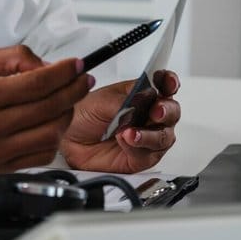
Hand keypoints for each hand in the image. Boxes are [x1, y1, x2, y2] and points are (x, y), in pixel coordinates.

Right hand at [0, 46, 93, 172]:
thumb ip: (13, 57)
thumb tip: (47, 66)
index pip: (38, 83)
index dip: (65, 72)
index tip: (77, 66)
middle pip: (50, 107)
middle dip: (74, 90)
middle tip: (82, 80)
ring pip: (51, 133)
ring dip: (67, 114)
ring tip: (66, 101)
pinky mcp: (0, 167)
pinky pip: (42, 155)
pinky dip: (54, 138)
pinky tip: (50, 123)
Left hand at [59, 71, 180, 172]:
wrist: (69, 139)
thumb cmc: (84, 115)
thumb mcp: (101, 101)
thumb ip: (123, 101)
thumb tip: (138, 104)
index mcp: (142, 95)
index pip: (164, 85)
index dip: (170, 82)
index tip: (168, 82)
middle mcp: (149, 116)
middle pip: (171, 112)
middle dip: (166, 111)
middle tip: (156, 111)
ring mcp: (147, 137)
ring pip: (164, 136)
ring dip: (150, 134)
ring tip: (131, 133)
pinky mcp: (141, 157)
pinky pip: (148, 154)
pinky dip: (137, 147)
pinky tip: (125, 140)